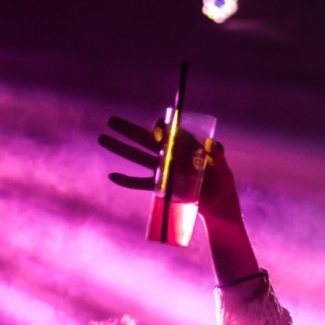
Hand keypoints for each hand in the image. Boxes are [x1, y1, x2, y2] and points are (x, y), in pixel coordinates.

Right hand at [98, 117, 239, 221]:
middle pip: (144, 139)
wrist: (218, 204)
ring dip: (120, 149)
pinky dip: (127, 181)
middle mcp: (170, 155)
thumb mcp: (223, 170)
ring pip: (137, 157)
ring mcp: (163, 170)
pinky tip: (113, 176)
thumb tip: (214, 145)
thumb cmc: (222, 183)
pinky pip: (141, 183)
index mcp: (183, 145)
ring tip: (102, 138)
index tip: (158, 128)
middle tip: (110, 121)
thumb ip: (217, 158)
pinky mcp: (161, 187)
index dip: (160, 127)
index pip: (167, 131)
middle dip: (127, 130)